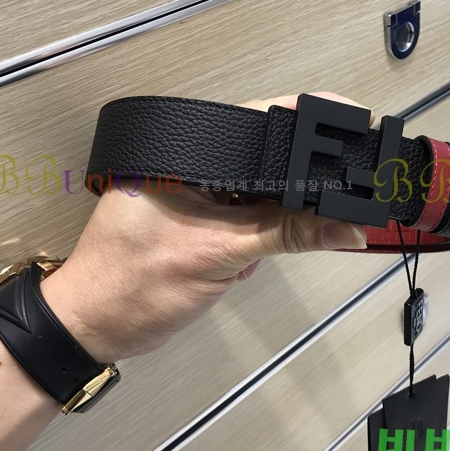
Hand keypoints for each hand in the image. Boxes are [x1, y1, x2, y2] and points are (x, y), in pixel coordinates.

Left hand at [41, 92, 370, 363]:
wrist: (97, 326)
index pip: (261, 124)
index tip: (352, 134)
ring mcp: (201, 191)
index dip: (310, 127)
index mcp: (186, 153)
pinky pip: (251, 215)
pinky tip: (239, 260)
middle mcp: (194, 164)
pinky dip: (260, 236)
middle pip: (270, 156)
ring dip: (275, 219)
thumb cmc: (132, 284)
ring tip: (243, 251)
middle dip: (296, 185)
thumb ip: (286, 234)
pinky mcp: (205, 216)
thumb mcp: (218, 253)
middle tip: (297, 214)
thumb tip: (345, 226)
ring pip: (265, 189)